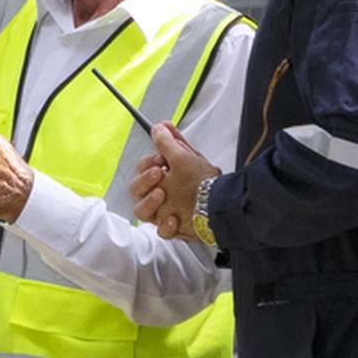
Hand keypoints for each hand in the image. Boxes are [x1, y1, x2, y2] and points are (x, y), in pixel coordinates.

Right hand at [132, 123, 213, 242]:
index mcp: (159, 176)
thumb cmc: (203, 180)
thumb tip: (159, 127)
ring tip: (161, 194)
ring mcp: (163, 211)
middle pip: (135, 190)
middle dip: (144, 180)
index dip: (147, 163)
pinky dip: (166, 225)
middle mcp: (158, 194)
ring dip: (149, 202)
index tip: (159, 158)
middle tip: (159, 173)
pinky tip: (174, 218)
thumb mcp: (185, 157)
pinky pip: (161, 230)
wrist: (222, 202)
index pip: (140, 169)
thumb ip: (168, 141)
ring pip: (141, 212)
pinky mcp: (172, 228)